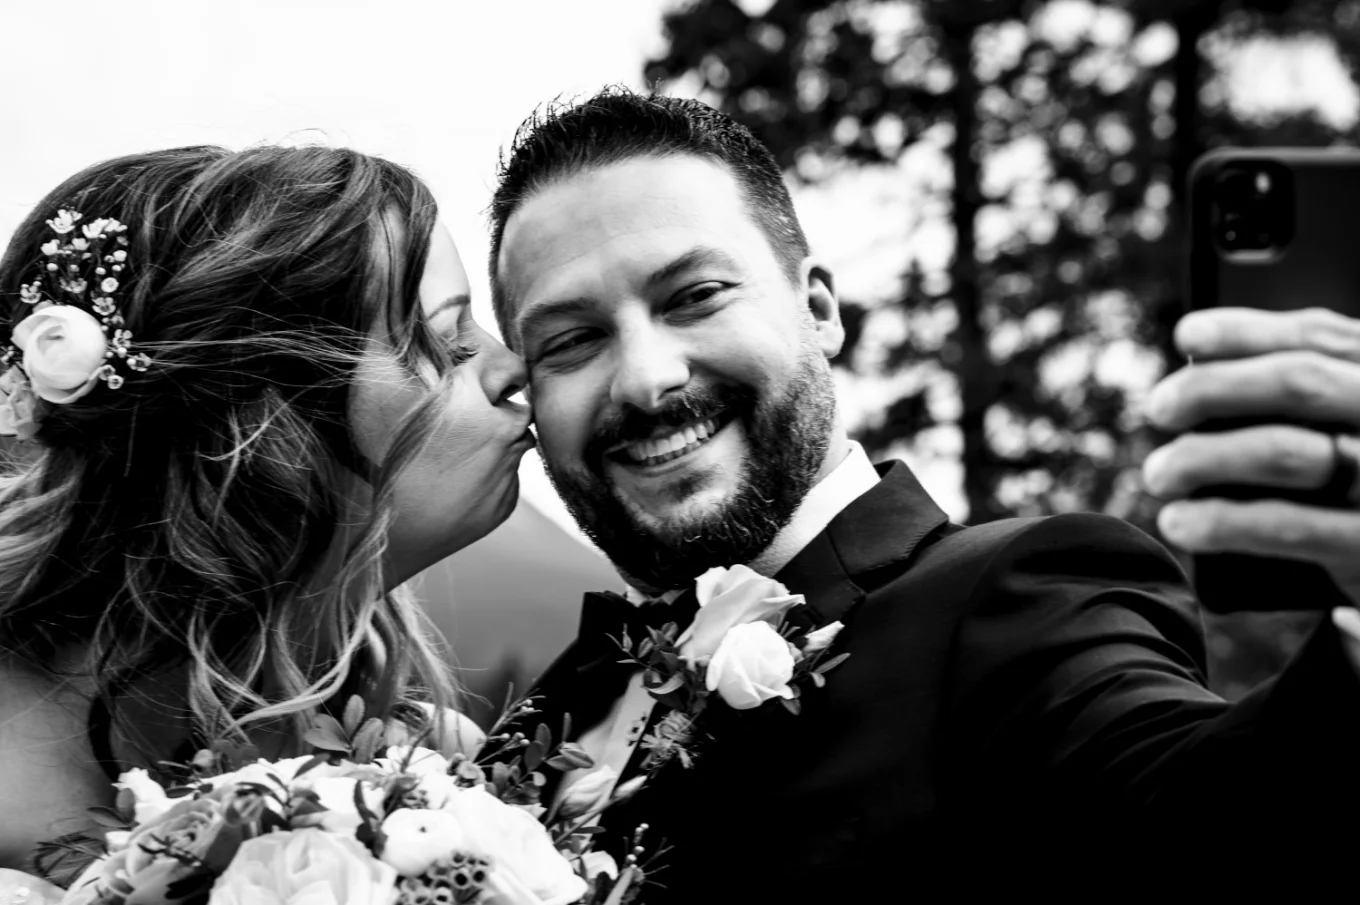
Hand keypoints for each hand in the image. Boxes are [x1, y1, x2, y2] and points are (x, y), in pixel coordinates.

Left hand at [1142, 307, 1359, 604]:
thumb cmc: (1349, 488)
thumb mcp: (1338, 429)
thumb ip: (1296, 395)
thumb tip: (1199, 364)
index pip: (1319, 336)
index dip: (1247, 331)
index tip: (1186, 335)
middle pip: (1300, 382)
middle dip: (1213, 388)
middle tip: (1158, 409)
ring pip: (1284, 451)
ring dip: (1202, 457)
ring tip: (1157, 474)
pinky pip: (1288, 526)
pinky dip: (1222, 522)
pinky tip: (1179, 523)